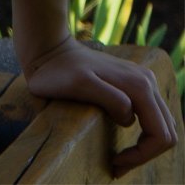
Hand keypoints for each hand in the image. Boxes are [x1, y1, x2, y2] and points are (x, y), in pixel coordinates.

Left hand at [20, 36, 179, 178]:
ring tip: (120, 158)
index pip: (160, 135)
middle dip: (145, 155)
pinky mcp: (133, 82)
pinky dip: (144, 135)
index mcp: (139, 86)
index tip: (115, 164)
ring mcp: (142, 80)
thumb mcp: (80, 85)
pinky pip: (152, 116)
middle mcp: (147, 81)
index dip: (141, 156)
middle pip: (166, 132)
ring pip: (162, 125)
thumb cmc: (58, 70)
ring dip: (146, 147)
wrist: (49, 48)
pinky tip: (123, 142)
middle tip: (117, 166)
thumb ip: (111, 98)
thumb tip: (130, 118)